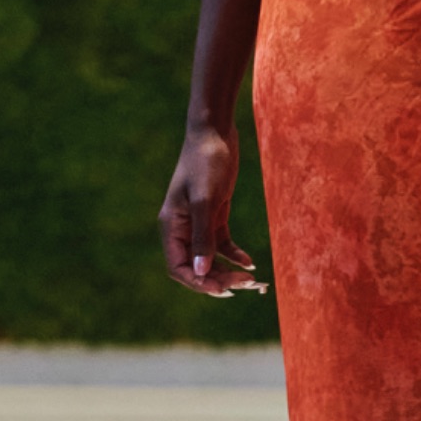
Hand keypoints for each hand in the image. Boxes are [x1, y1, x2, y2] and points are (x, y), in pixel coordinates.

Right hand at [158, 124, 265, 296]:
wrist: (215, 132)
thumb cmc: (206, 162)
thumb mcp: (205, 200)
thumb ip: (203, 236)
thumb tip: (201, 271)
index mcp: (171, 226)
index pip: (178, 266)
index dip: (198, 282)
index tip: (222, 289)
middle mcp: (182, 227)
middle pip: (195, 266)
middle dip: (216, 278)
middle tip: (242, 286)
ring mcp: (198, 222)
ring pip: (210, 257)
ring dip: (226, 270)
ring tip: (249, 280)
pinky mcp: (214, 214)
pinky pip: (222, 243)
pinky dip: (234, 255)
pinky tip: (250, 263)